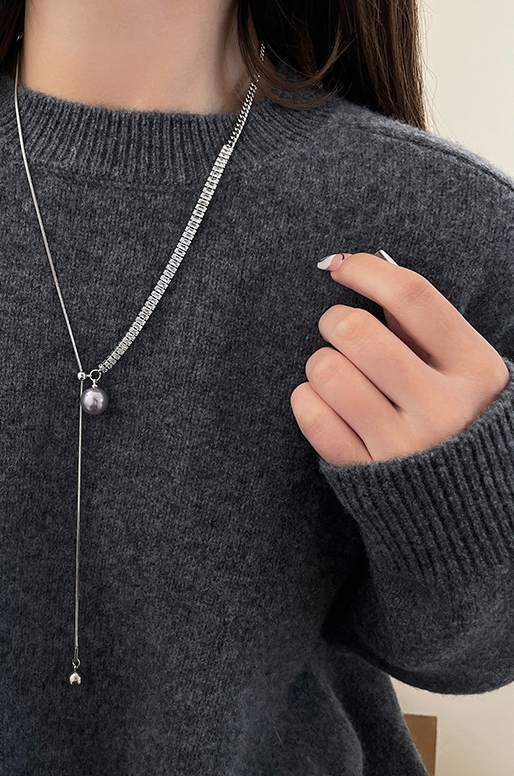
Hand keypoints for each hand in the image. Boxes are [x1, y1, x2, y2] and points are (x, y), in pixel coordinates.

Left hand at [289, 251, 510, 466]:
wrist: (461, 500)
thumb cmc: (452, 413)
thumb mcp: (461, 368)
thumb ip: (420, 325)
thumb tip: (355, 268)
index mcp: (476, 368)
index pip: (413, 296)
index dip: (366, 269)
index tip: (340, 267)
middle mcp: (443, 407)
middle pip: (356, 330)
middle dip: (333, 320)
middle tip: (337, 330)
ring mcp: (402, 445)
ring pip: (327, 372)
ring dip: (319, 364)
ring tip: (333, 372)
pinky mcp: (364, 473)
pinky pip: (312, 416)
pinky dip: (306, 399)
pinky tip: (322, 400)